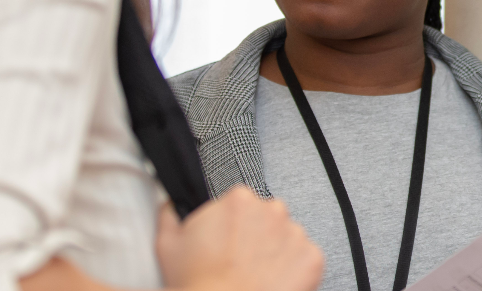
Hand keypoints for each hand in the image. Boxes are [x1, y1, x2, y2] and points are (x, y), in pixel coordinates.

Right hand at [156, 186, 322, 290]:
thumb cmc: (197, 284)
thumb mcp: (168, 243)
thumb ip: (170, 214)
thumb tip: (170, 204)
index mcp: (239, 199)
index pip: (243, 204)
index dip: (234, 226)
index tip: (229, 243)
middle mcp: (271, 210)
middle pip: (268, 218)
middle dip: (258, 236)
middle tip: (242, 262)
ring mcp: (294, 234)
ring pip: (288, 239)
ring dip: (277, 253)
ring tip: (258, 277)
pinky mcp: (312, 259)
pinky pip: (307, 260)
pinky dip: (296, 272)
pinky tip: (274, 284)